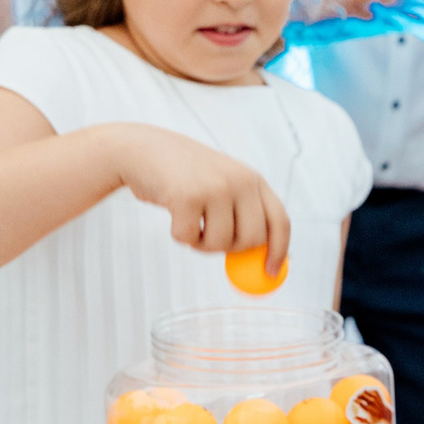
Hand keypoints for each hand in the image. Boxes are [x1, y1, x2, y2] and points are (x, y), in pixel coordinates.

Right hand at [108, 125, 290, 267]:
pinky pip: (189, 238)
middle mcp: (240, 181)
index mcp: (253, 180)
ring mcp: (215, 188)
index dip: (279, 251)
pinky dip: (179, 235)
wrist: (144, 150)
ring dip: (201, 243)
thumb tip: (263, 260)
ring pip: (220, 243)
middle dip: (232, 249)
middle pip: (252, 240)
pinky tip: (173, 212)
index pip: (279, 221)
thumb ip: (244, 215)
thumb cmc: (185, 176)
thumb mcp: (223, 186)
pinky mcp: (188, 197)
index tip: (270, 273)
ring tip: (190, 220)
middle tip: (212, 239)